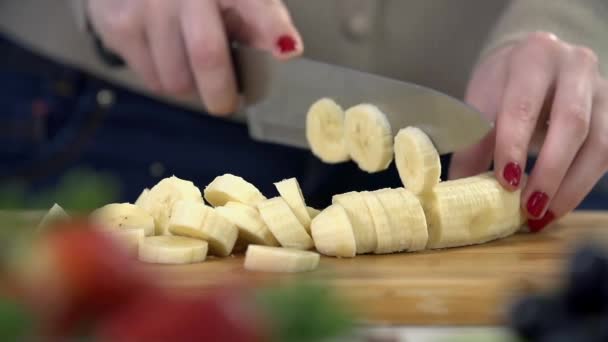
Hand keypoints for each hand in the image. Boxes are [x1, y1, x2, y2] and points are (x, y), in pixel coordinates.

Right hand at [87, 0, 302, 114]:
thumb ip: (260, 20)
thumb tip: (286, 50)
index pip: (252, 4)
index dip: (272, 27)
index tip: (287, 49)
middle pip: (206, 55)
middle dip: (221, 92)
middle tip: (225, 101)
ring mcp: (145, 5)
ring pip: (177, 79)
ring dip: (190, 84)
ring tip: (187, 61)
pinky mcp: (117, 25)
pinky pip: (152, 79)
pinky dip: (165, 77)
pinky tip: (164, 52)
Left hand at [449, 32, 606, 231]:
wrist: (535, 63)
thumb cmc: (504, 85)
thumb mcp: (481, 103)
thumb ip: (472, 144)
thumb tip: (457, 190)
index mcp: (533, 56)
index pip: (523, 105)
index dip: (514, 146)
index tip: (505, 181)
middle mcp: (575, 66)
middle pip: (571, 122)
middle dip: (549, 171)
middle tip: (528, 207)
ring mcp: (601, 89)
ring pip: (598, 143)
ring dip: (570, 186)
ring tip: (541, 216)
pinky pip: (607, 153)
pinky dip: (581, 185)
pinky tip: (557, 206)